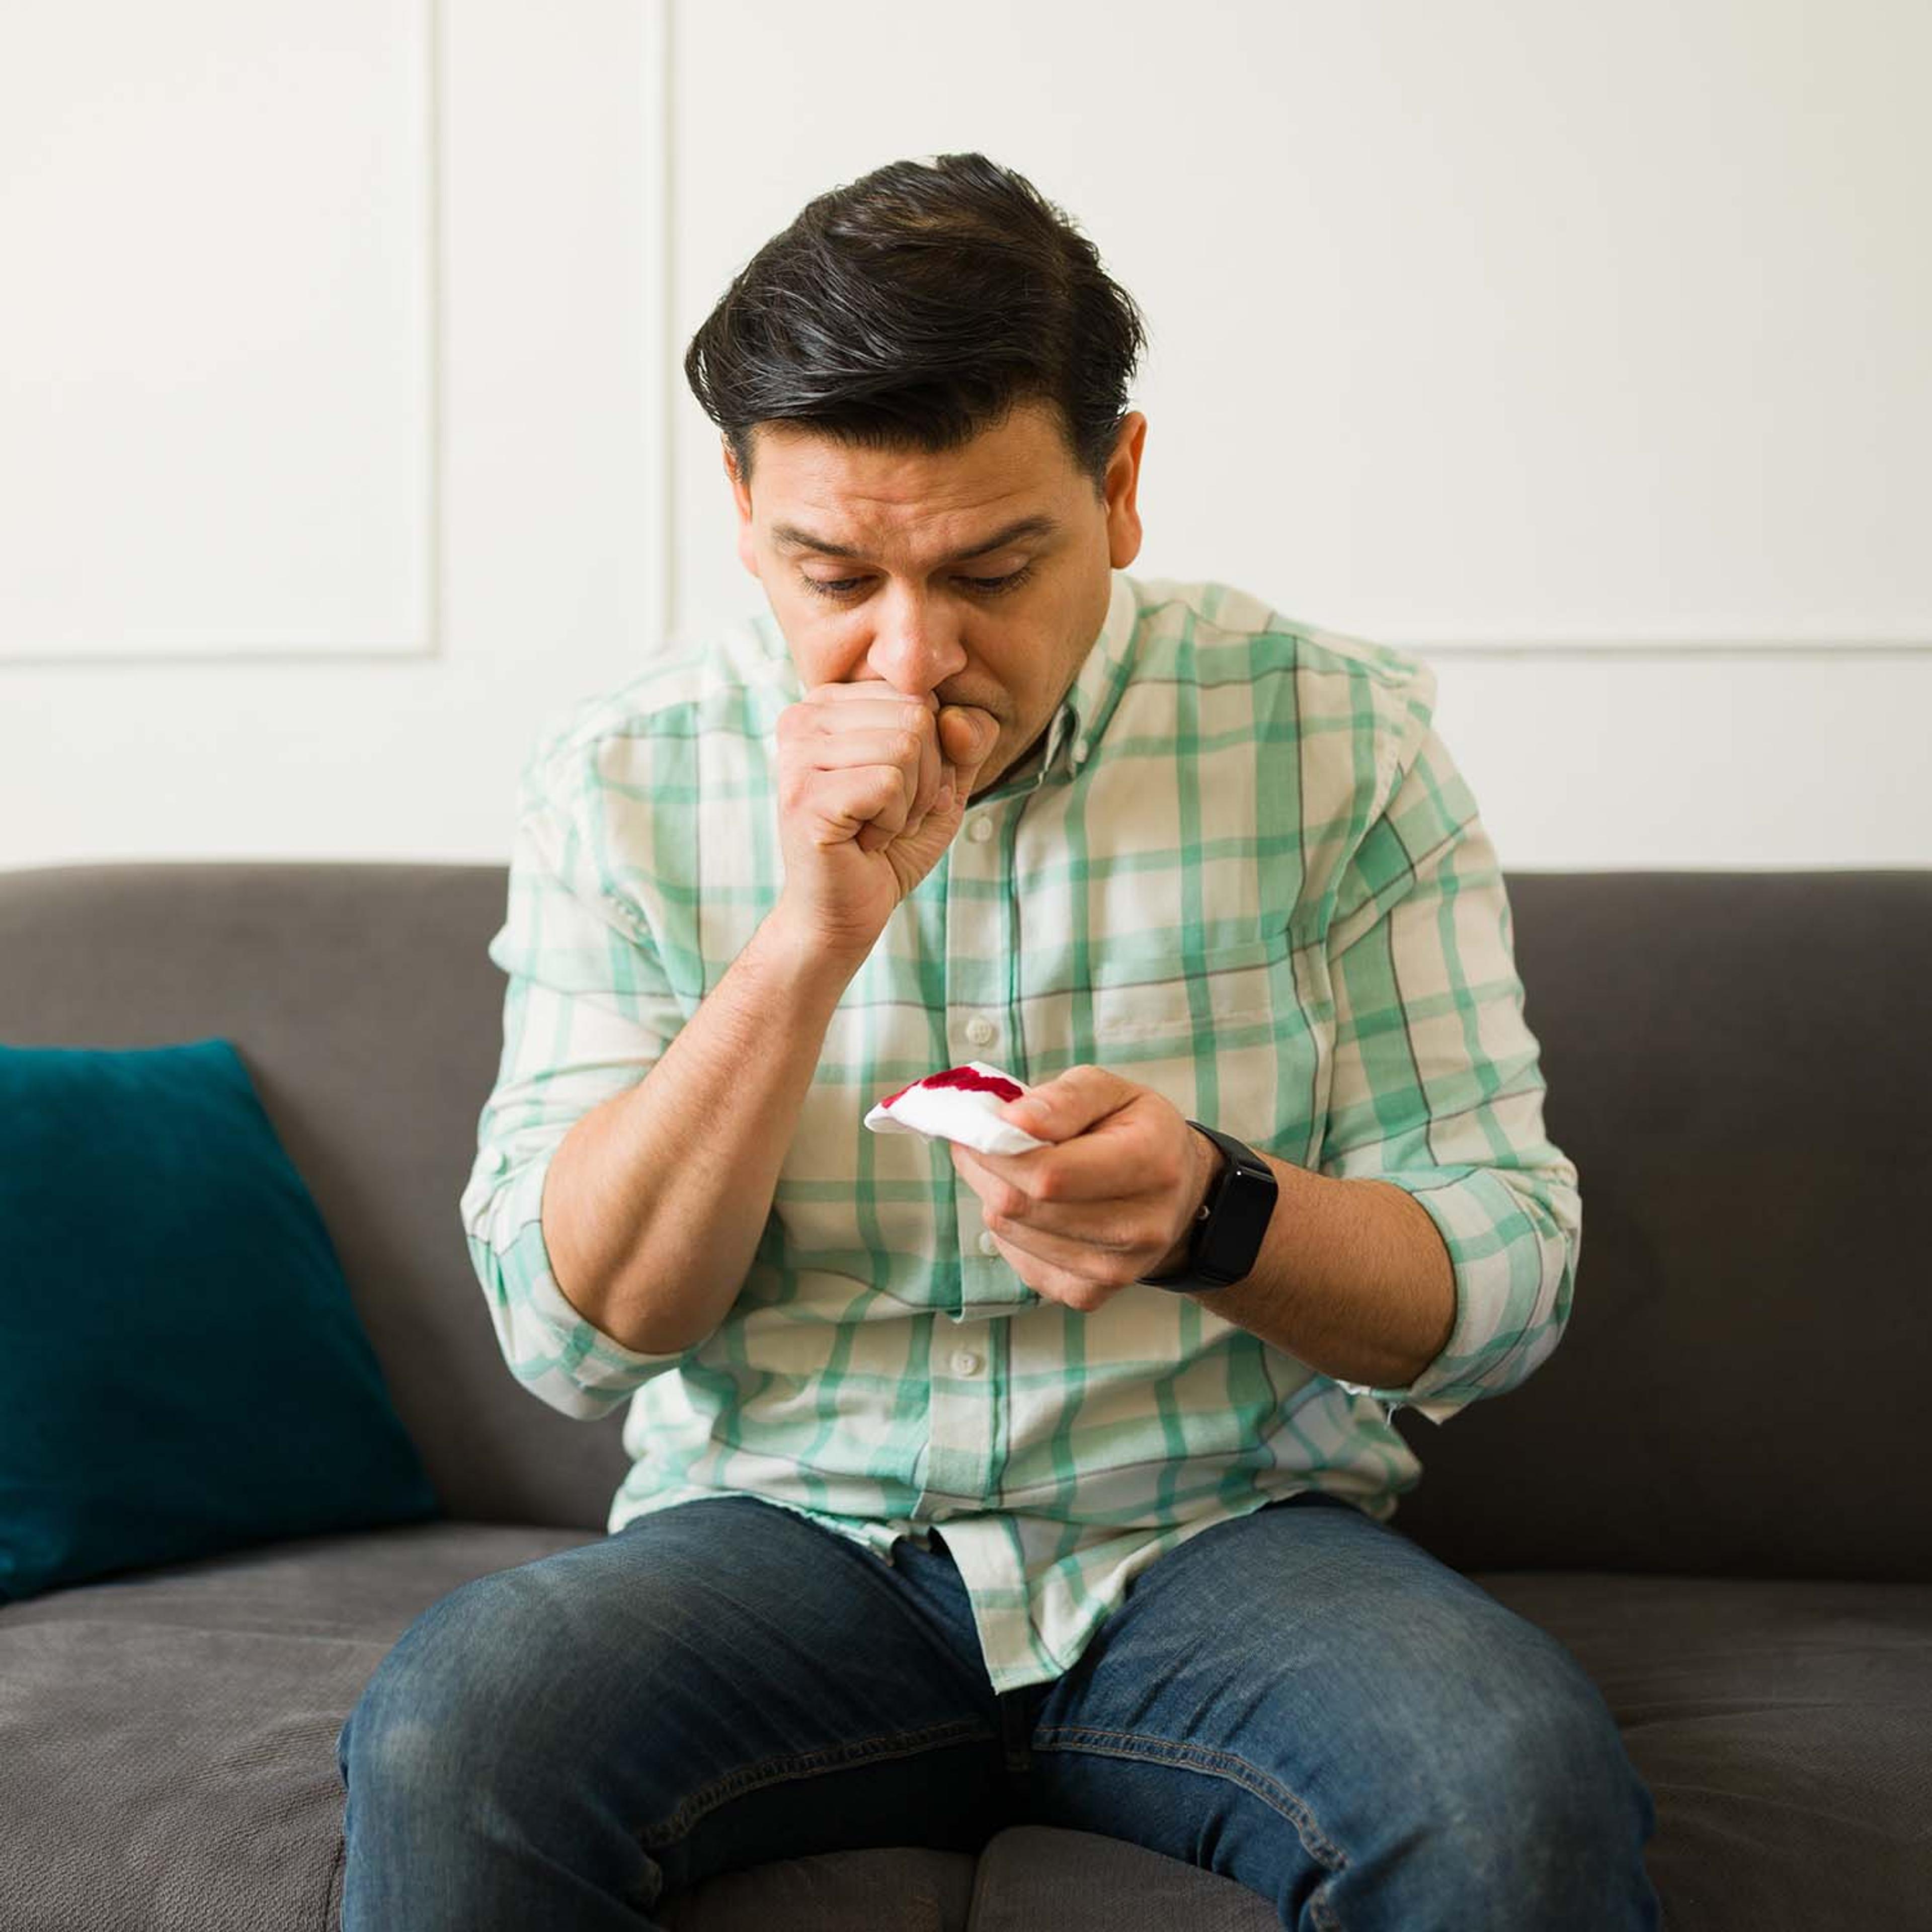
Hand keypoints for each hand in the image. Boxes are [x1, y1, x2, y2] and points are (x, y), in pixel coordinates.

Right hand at [772, 681, 1000, 962]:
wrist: (845, 911)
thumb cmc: (889, 845)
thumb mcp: (943, 783)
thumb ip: (966, 740)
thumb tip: (958, 716)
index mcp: (831, 703)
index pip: (919, 694)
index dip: (932, 753)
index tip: (894, 790)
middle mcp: (804, 717)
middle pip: (916, 715)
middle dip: (924, 778)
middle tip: (888, 815)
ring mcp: (798, 754)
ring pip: (905, 747)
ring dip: (908, 804)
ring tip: (876, 828)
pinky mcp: (805, 795)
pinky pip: (889, 784)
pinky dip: (893, 823)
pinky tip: (865, 842)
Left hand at [948, 1065, 1218, 1312]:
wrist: (1177, 1193)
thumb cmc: (1136, 1131)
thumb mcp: (1110, 1091)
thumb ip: (1063, 1099)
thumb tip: (1011, 1121)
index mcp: (1151, 1163)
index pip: (1050, 1173)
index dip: (997, 1147)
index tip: (979, 1124)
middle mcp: (1139, 1226)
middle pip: (1022, 1205)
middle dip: (987, 1166)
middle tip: (984, 1140)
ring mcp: (1114, 1269)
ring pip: (1010, 1231)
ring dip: (994, 1194)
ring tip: (1015, 1169)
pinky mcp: (1089, 1294)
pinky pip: (1017, 1258)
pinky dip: (1011, 1228)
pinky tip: (1035, 1206)